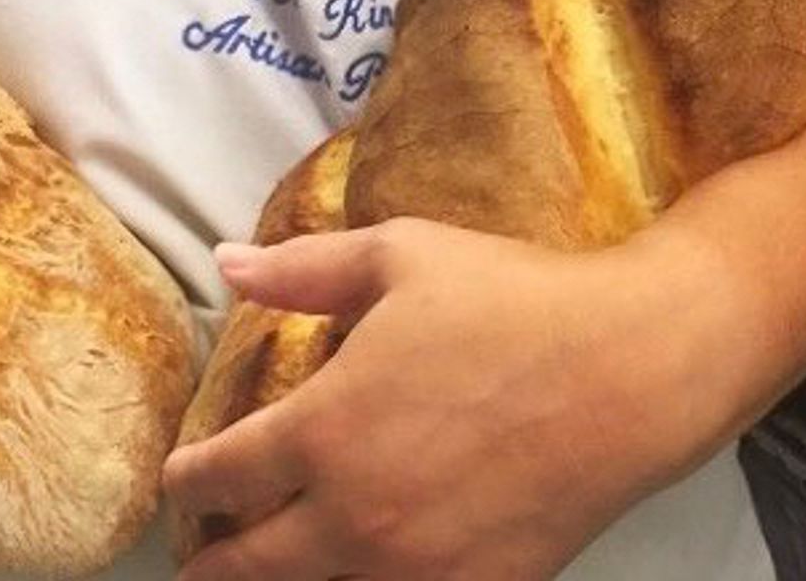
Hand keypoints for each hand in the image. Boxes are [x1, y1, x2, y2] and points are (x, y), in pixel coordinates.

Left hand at [163, 220, 699, 580]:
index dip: (187, 482)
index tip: (179, 481)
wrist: (626, 373)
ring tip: (271, 566)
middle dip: (214, 561)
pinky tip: (361, 571)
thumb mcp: (399, 257)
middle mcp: (355, 516)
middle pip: (249, 569)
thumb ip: (303, 269)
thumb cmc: (509, 302)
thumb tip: (226, 264)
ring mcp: (414, 570)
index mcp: (324, 431)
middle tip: (202, 554)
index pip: (221, 477)